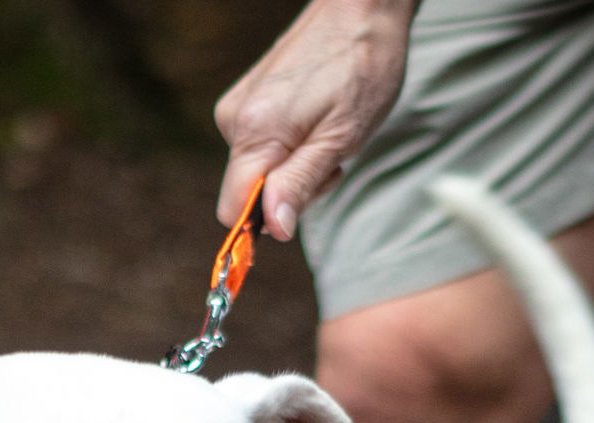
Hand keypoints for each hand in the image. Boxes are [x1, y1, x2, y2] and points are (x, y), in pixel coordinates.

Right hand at [215, 0, 416, 240]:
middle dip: (290, 192)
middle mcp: (234, 121)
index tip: (296, 213)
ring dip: (297, 168)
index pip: (233, 211)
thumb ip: (300, 184)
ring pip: (260, 172)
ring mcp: (240, 107)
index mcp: (252, 133)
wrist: (361, 7)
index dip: (263, 224)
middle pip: (250, 194)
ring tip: (328, 132)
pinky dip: (293, 146)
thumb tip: (274, 228)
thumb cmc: (360, 68)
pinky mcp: (250, 99)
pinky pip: (264, 147)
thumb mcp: (338, 139)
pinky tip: (317, 121)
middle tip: (330, 157)